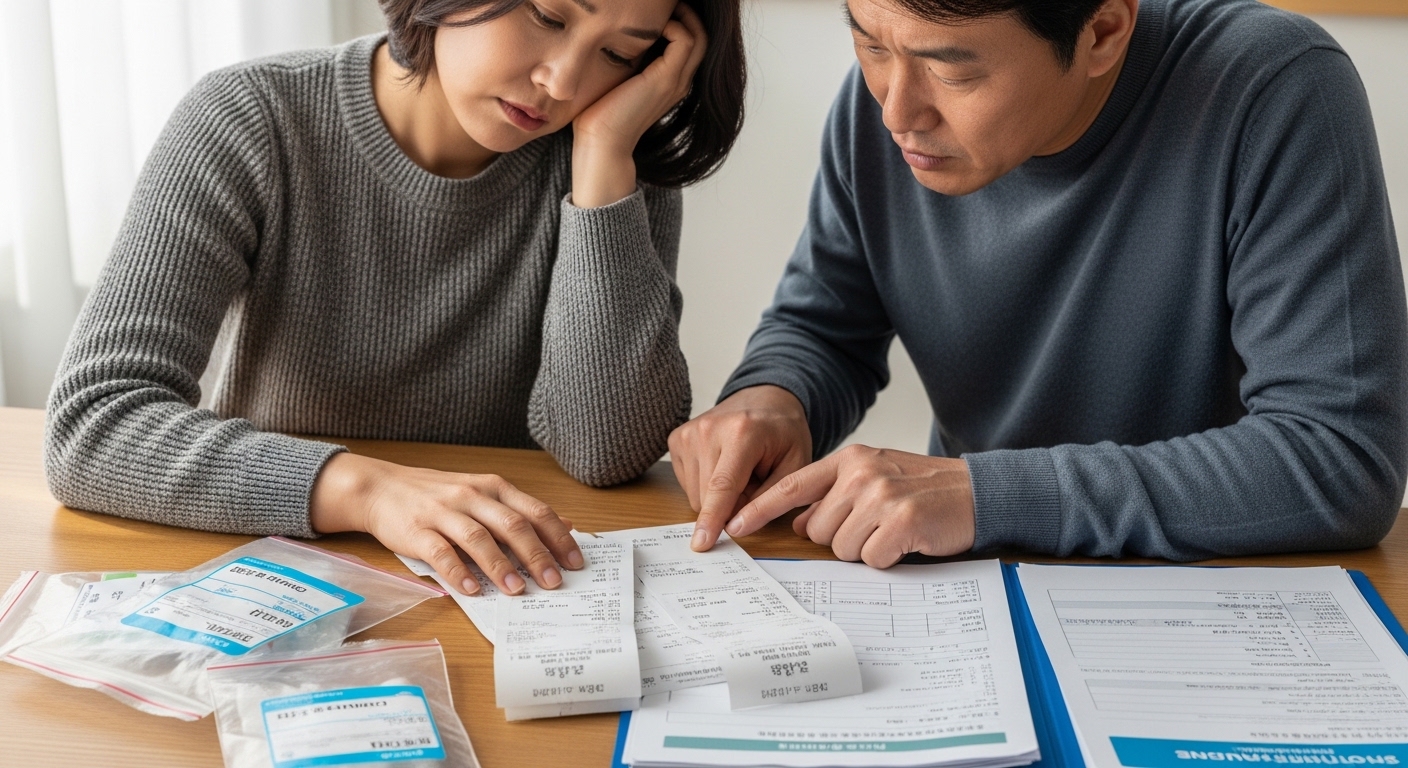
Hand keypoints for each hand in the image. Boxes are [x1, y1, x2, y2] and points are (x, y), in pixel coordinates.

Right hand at [309, 453, 582, 595]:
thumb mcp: (483, 493)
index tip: (576, 562)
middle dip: (536, 555)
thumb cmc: (437, 495)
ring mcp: (443, 513)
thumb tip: (566, 525)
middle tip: (554, 582)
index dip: (558, 538)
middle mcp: (471, 497)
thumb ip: (520, 510)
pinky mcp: (417, 531)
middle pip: (511, 525)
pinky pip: (440, 553)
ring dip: (501, 566)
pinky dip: (458, 572)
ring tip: (517, 591)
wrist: (381, 487)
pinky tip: (473, 590)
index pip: (534, 512)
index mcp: (493, 488)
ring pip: (478, 538)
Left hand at [570, 2, 707, 206]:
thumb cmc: (600, 113)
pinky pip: (685, 40)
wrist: (600, 142)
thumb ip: (628, 58)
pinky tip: (650, 26)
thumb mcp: (618, 77)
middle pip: (701, 35)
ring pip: (698, 35)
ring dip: (681, 16)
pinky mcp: (666, 80)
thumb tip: (617, 34)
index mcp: (669, 81)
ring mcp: (676, 81)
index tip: (656, 10)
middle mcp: (679, 81)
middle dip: (685, 13)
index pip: (689, 42)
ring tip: (660, 10)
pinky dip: (673, 26)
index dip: (679, 20)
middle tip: (663, 3)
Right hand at [668, 385, 812, 551]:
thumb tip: (735, 527)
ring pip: (695, 494)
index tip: (701, 544)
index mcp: (742, 432)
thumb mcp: (795, 465)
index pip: (722, 485)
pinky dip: (706, 486)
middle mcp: (707, 429)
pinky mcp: (677, 439)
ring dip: (718, 497)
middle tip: (754, 482)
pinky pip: (687, 484)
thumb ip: (769, 499)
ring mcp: (688, 433)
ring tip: (739, 471)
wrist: (764, 400)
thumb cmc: (784, 434)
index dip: (712, 518)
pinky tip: (722, 466)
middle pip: (707, 496)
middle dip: (730, 506)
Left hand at [722, 445, 975, 567]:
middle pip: (817, 530)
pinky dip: (888, 558)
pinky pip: (871, 558)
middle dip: (842, 538)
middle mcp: (861, 473)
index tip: (732, 525)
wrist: (977, 492)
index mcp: (849, 460)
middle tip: (876, 526)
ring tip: (893, 530)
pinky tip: (907, 540)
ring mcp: (881, 495)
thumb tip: (799, 524)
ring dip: (866, 549)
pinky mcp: (901, 520)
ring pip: (841, 548)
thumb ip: (834, 496)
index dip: (759, 508)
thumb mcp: (874, 479)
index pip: (792, 486)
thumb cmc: (923, 490)